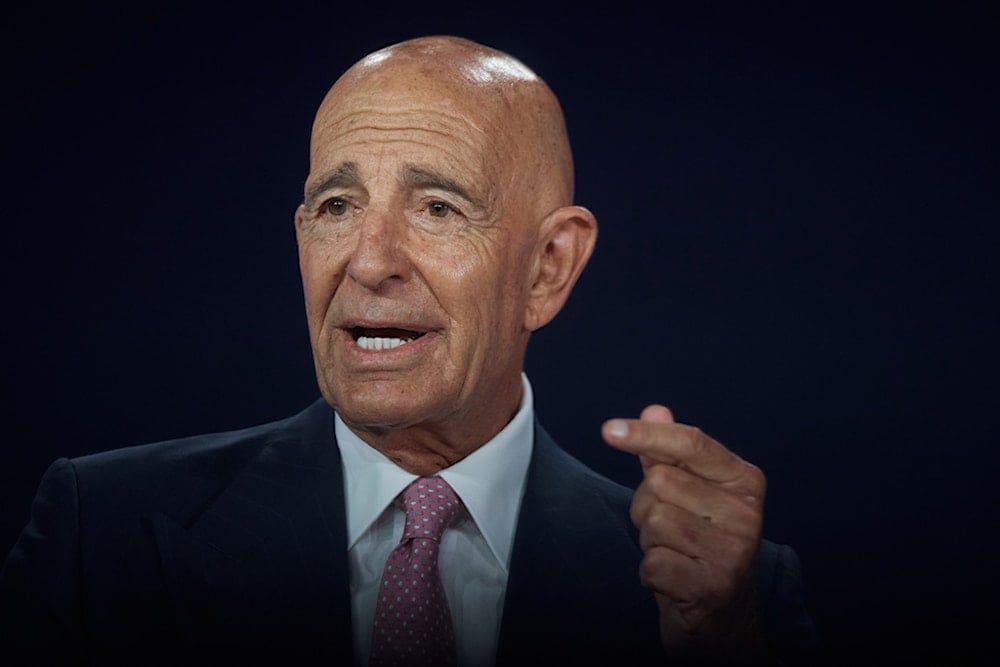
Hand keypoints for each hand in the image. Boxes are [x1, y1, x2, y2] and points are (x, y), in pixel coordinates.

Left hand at [603, 405, 766, 659]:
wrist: (724, 621)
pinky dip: (651, 573)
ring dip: (650, 541)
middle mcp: (746, 514)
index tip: (609, 430)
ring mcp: (732, 553)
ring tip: (675, 554)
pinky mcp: (712, 588)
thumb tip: (656, 410)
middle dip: (648, 505)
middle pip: (660, 482)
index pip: (692, 443)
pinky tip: (673, 580)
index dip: (647, 435)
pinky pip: (652, 562)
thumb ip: (671, 454)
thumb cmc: (702, 548)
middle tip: (670, 529)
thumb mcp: (691, 496)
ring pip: (653, 521)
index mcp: (744, 482)